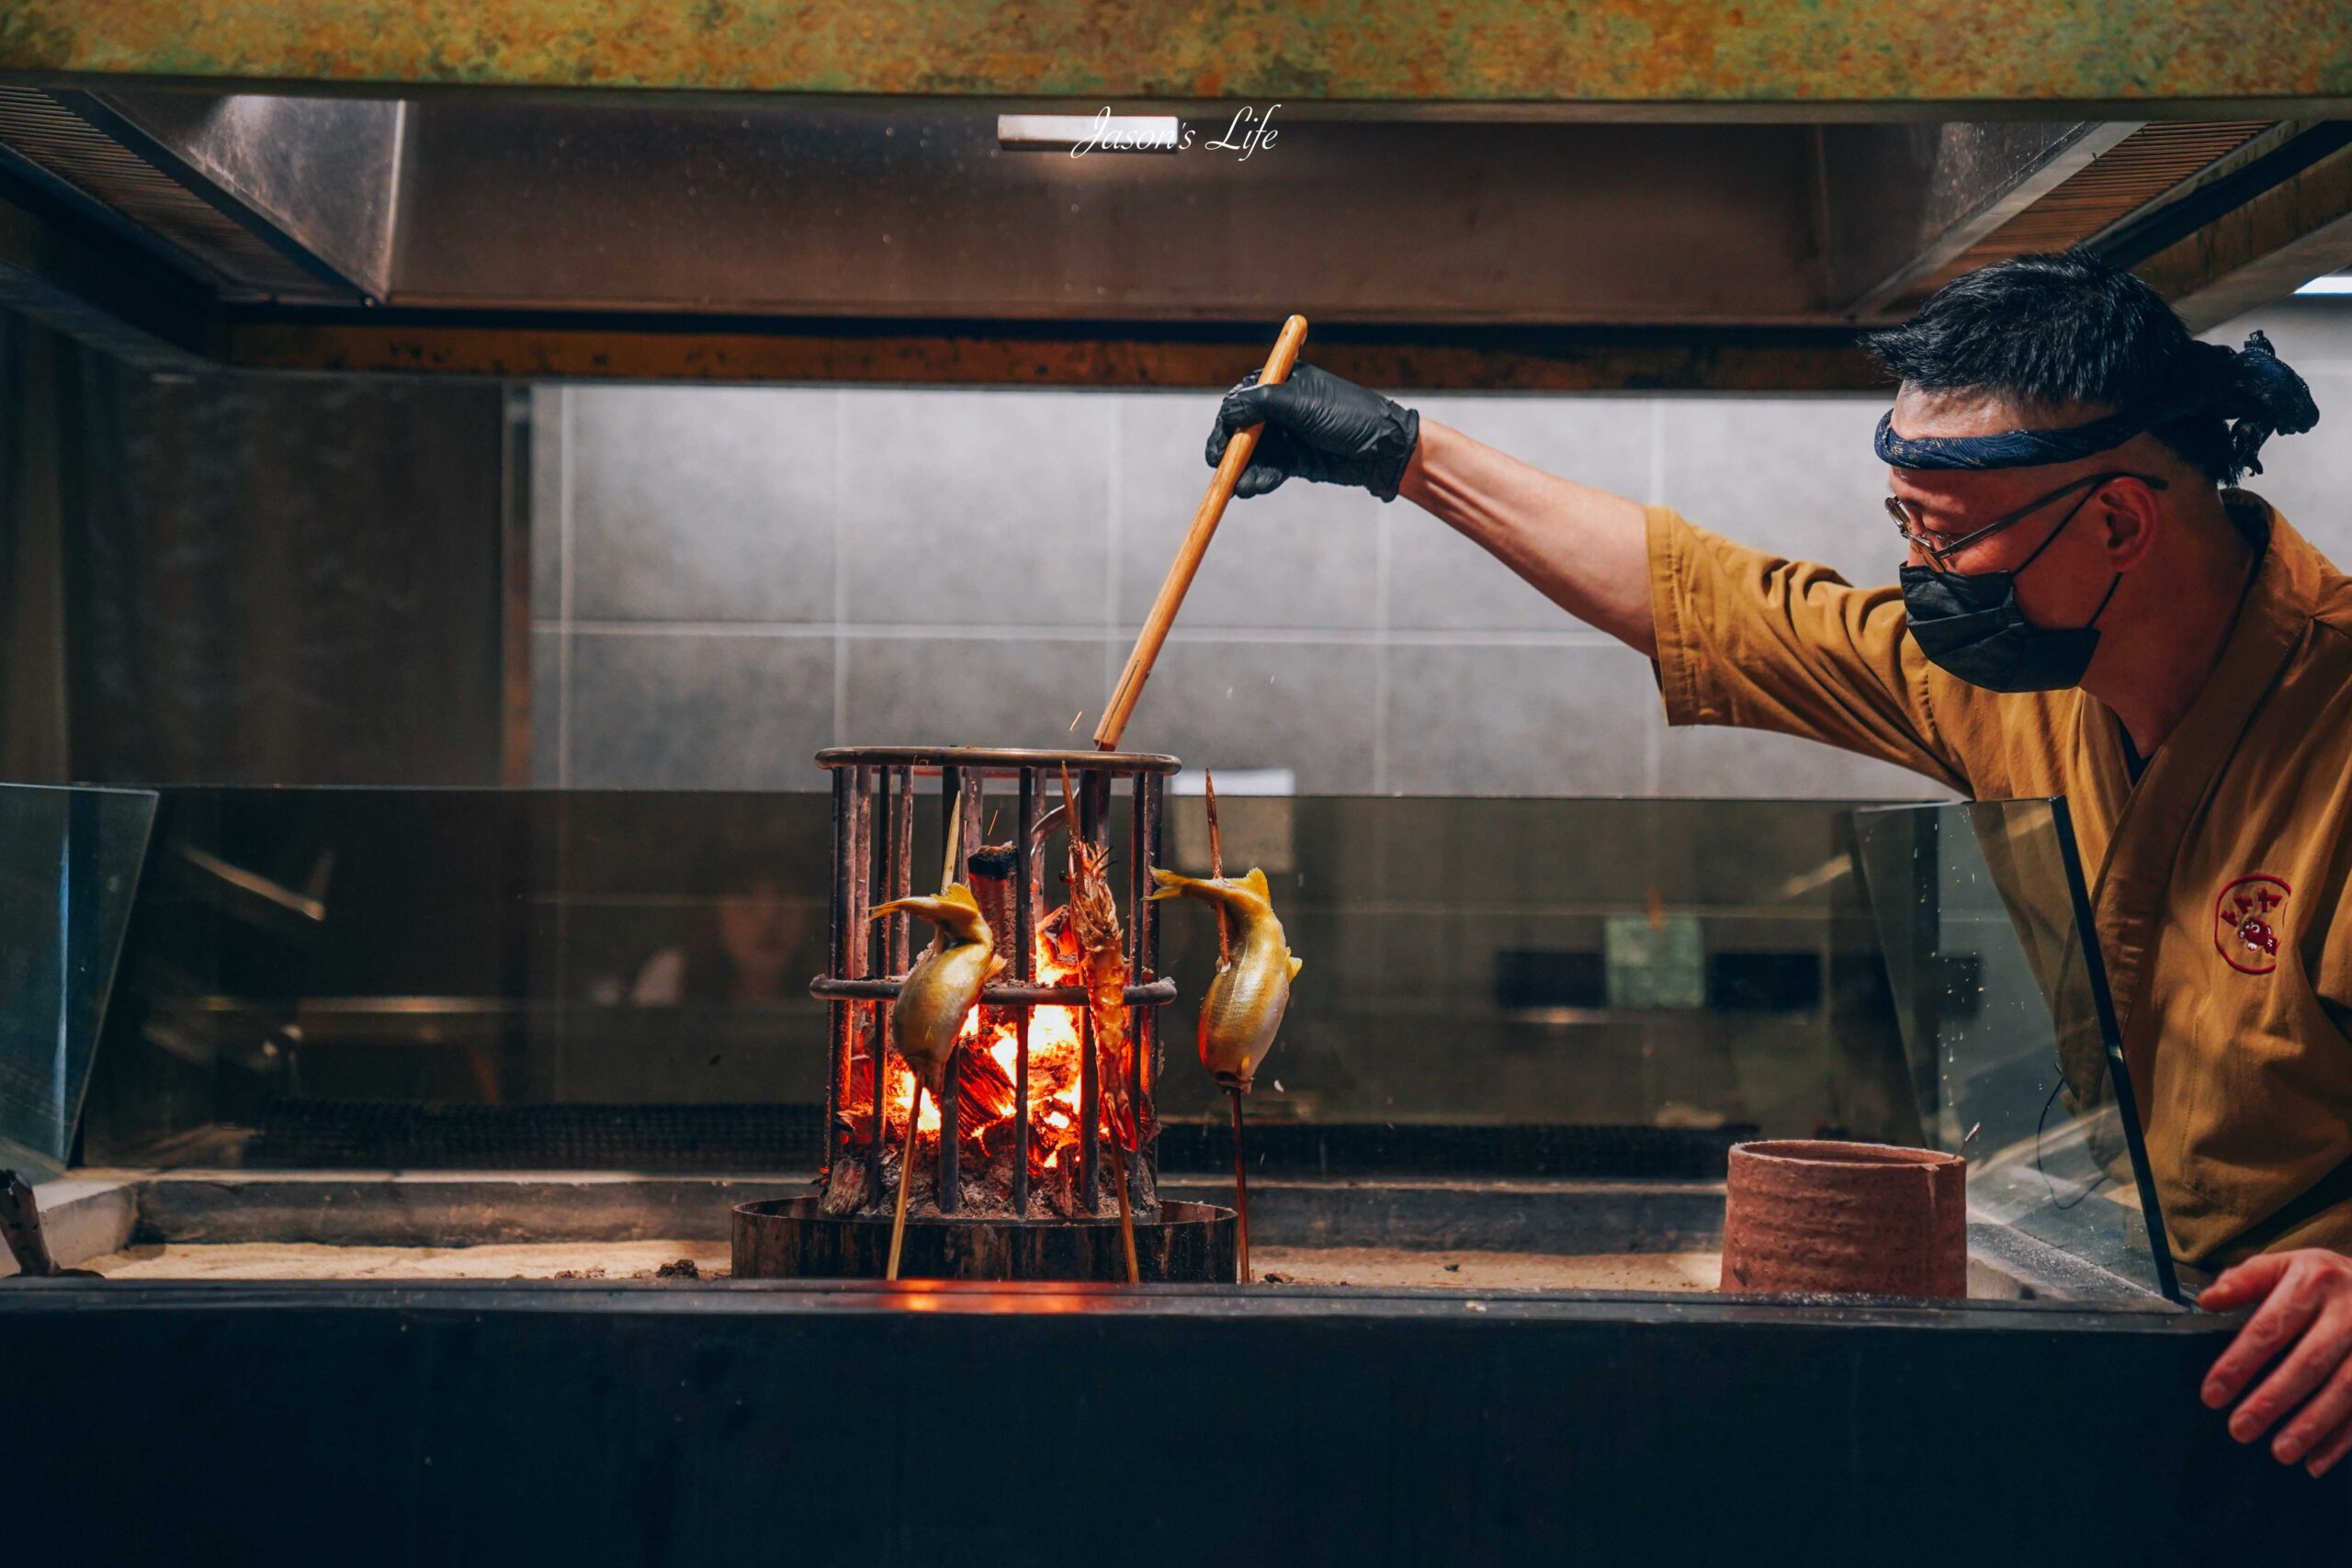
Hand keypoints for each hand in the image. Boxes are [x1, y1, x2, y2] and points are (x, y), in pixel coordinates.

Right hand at [1206, 364, 1419, 500]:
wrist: (1383, 449)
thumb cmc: (1347, 415)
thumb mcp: (1302, 404)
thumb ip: (1262, 403)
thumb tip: (1227, 409)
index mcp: (1282, 382)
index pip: (1240, 398)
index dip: (1226, 421)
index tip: (1219, 444)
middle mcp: (1280, 407)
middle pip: (1241, 429)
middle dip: (1230, 451)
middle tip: (1220, 469)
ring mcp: (1287, 434)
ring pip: (1253, 454)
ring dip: (1244, 470)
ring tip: (1241, 487)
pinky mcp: (1295, 459)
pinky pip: (1268, 469)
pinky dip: (1260, 478)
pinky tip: (1253, 488)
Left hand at [2200, 1247, 2351, 1475]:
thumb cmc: (2324, 1279)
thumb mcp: (2285, 1264)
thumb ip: (2244, 1281)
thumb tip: (2207, 1301)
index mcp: (2314, 1281)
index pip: (2269, 1327)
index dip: (2239, 1362)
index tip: (2212, 1394)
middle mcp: (2349, 1313)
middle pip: (2309, 1362)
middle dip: (2273, 1399)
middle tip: (2240, 1429)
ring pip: (2345, 1389)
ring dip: (2313, 1425)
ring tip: (2281, 1452)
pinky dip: (2343, 1439)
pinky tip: (2317, 1461)